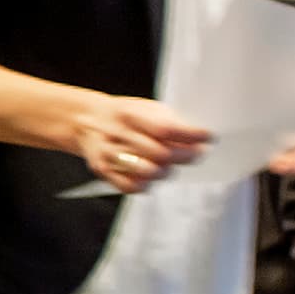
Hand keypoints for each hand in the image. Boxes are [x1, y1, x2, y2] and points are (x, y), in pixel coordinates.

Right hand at [61, 92, 209, 193]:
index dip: (190, 136)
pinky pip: (132, 186)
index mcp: (130, 113)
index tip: (208, 137)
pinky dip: (147, 184)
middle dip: (186, 155)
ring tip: (171, 164)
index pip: (165, 129)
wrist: (86, 120)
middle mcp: (118, 134)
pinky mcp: (103, 171)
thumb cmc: (123, 115)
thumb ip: (169, 122)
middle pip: (161, 154)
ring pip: (149, 172)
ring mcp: (109, 154)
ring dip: (167, 170)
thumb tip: (197, 141)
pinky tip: (151, 174)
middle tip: (196, 154)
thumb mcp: (144, 107)